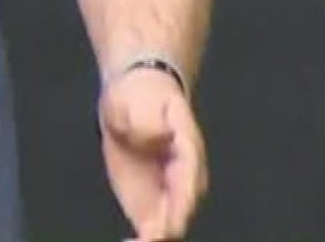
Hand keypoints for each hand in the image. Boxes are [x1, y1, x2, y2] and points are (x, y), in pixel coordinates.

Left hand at [98, 69, 206, 239]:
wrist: (134, 99)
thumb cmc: (140, 95)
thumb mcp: (139, 97)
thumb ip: (147, 119)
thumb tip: (153, 138)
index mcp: (188, 149)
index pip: (190, 180)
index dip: (180, 204)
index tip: (169, 222)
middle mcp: (185, 178)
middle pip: (182, 210)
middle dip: (167, 228)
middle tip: (149, 237)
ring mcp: (168, 193)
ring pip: (170, 226)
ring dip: (155, 238)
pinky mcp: (150, 202)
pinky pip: (152, 229)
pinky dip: (143, 240)